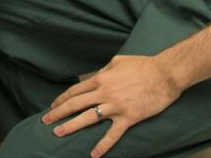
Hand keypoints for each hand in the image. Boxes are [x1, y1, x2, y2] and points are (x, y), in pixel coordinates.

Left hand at [42, 54, 182, 157]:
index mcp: (100, 79)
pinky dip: (102, 146)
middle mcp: (104, 93)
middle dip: (59, 113)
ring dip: (71, 126)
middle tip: (46, 121)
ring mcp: (116, 107)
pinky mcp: (129, 118)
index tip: (53, 106)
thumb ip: (103, 72)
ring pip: (88, 118)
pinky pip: (113, 135)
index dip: (62, 99)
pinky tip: (93, 154)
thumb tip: (94, 78)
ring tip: (58, 133)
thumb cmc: (142, 65)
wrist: (165, 75)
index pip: (75, 91)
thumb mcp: (116, 63)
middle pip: (75, 104)